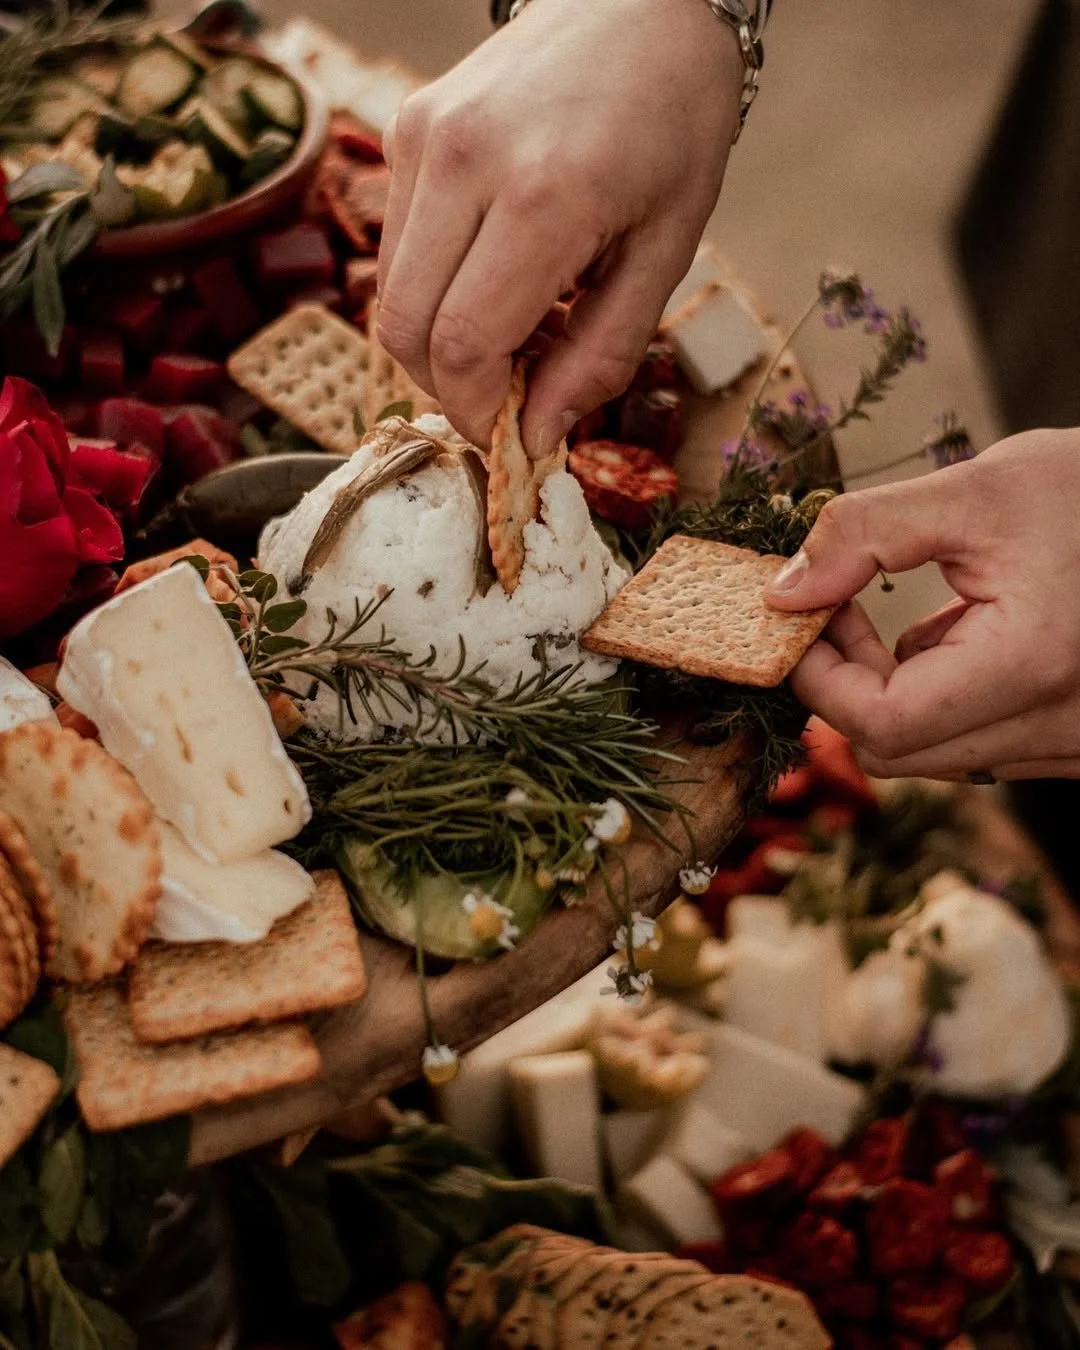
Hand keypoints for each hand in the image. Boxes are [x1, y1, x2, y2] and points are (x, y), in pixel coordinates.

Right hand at [376, 0, 741, 454]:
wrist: (641, 0)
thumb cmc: (672, 124)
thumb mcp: (667, 252)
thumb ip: (601, 354)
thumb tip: (539, 433)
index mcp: (544, 196)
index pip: (463, 344)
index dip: (479, 412)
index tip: (515, 435)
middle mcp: (464, 162)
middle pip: (405, 329)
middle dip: (451, 389)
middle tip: (514, 394)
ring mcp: (424, 139)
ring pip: (390, 294)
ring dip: (441, 342)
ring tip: (519, 331)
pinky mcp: (408, 129)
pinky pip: (399, 247)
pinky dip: (436, 290)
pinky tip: (496, 281)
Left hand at [764, 429, 1079, 780]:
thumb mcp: (976, 491)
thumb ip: (866, 535)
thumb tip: (784, 593)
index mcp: (1032, 667)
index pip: (881, 723)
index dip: (820, 675)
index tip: (804, 614)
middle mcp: (1057, 726)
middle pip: (894, 751)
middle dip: (846, 682)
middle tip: (843, 607)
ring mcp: (1070, 744)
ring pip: (929, 755)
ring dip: (890, 692)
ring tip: (907, 616)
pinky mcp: (1071, 741)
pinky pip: (971, 744)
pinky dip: (938, 698)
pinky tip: (957, 633)